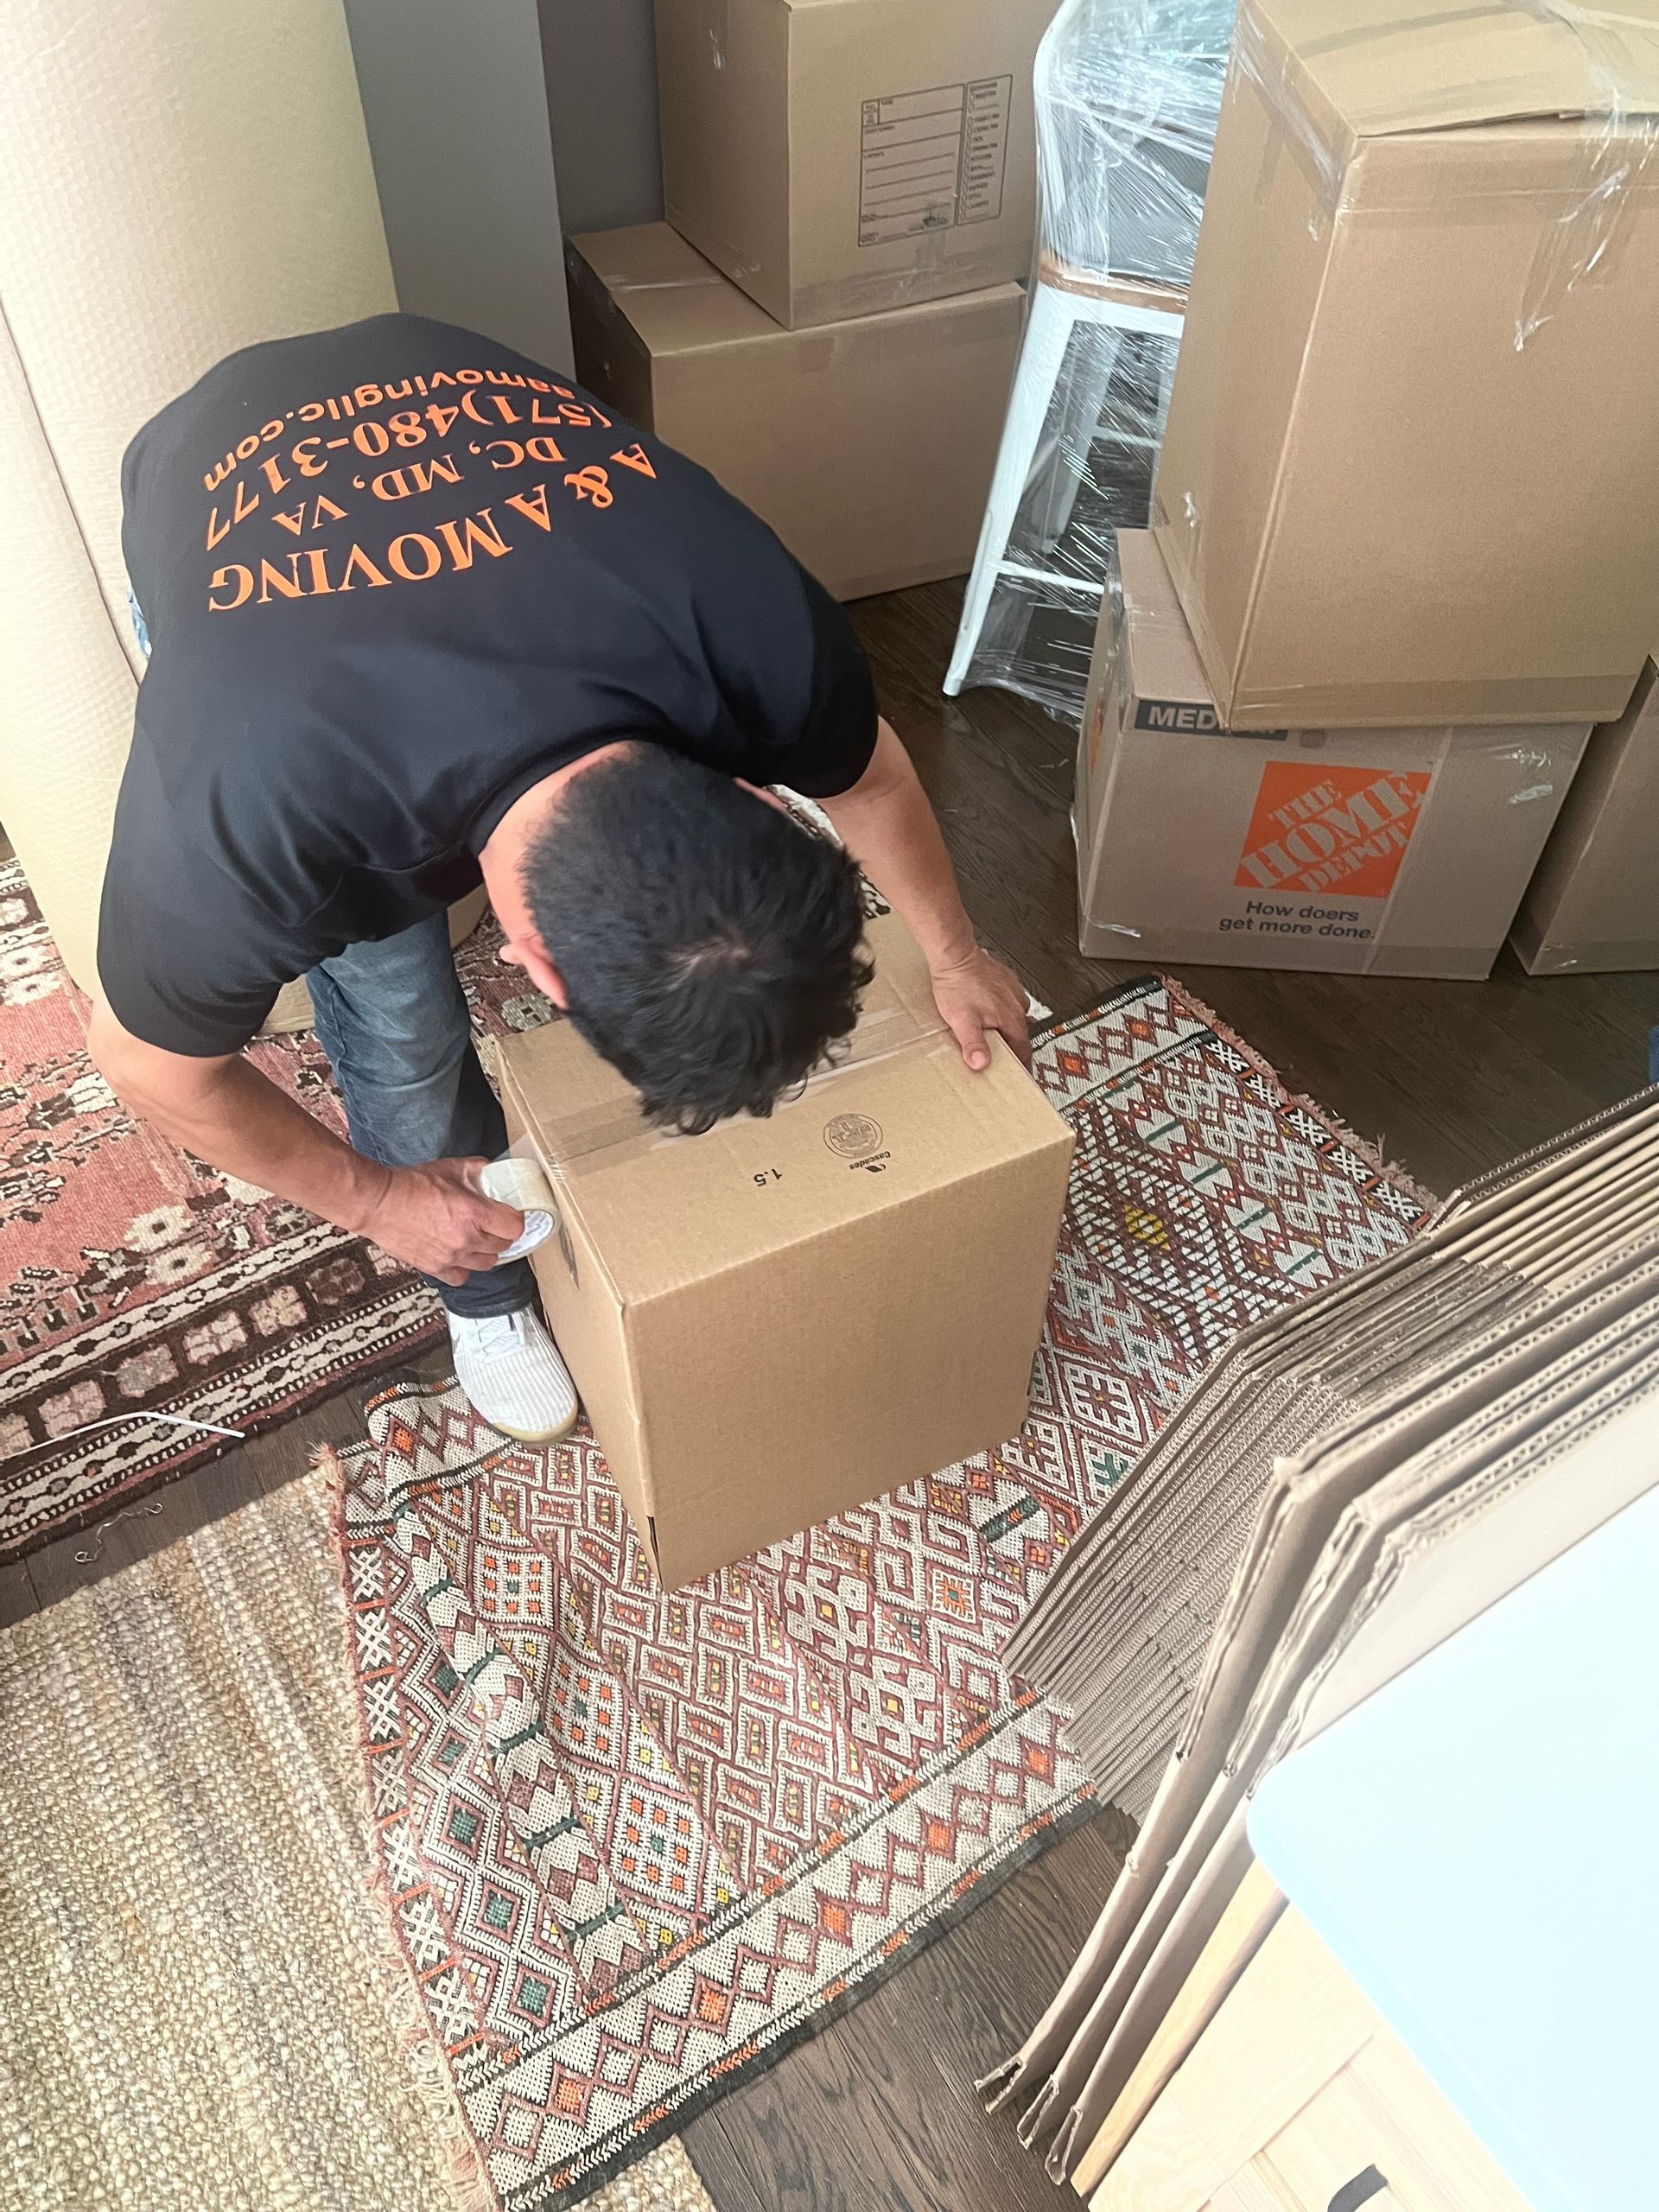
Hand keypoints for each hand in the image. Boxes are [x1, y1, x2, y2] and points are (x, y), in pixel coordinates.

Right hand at [355, 1157, 525, 1285]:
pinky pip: (462, 1277)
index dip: (516, 1220)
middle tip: (492, 1224)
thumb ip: (477, 1169)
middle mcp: (466, 1239)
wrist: (378, 1203)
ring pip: (487, 1263)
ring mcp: (451, 1257)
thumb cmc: (410, 1185)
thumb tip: (493, 1170)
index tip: (510, 1216)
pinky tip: (458, 1255)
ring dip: (486, 1251)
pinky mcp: (436, 1268)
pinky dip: (464, 1268)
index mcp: (474, 1213)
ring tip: (476, 1239)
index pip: (515, 1227)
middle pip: (503, 1246)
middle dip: (500, 1233)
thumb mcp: (450, 1167)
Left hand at [929, 947, 1031, 1072]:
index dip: (1022, 1065)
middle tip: (1004, 1058)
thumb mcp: (962, 1021)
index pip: (1023, 1050)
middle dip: (1013, 1048)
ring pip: (1015, 1017)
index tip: (1022, 1075)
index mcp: (1012, 1019)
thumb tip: (982, 1064)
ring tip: (995, 1035)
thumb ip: (973, 1044)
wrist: (954, 955)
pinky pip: (1008, 1001)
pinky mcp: (1005, 981)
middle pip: (1020, 1035)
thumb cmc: (957, 985)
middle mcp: (1017, 1005)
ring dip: (1007, 1028)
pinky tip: (989, 1011)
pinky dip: (1002, 1010)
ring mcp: (1013, 991)